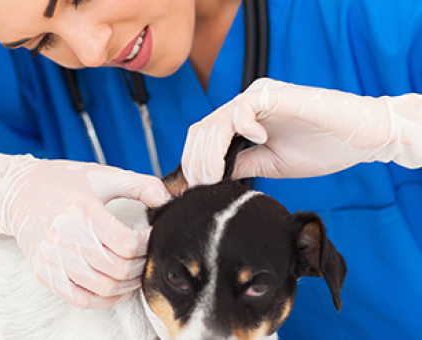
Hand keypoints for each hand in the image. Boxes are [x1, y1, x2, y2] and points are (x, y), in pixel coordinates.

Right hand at [0, 154, 169, 308]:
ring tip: (135, 271)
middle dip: (141, 265)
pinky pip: (80, 299)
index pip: (127, 243)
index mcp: (84, 210)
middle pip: (118, 268)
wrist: (17, 191)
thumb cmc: (64, 181)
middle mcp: (66, 235)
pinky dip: (104, 299)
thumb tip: (168, 198)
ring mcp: (53, 257)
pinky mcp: (44, 272)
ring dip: (127, 284)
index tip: (150, 237)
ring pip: (103, 287)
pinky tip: (115, 288)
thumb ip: (140, 184)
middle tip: (146, 256)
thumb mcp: (103, 175)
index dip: (147, 244)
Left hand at [182, 78, 421, 183]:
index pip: (203, 138)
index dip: (192, 162)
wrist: (361, 137)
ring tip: (216, 176)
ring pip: (215, 121)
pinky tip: (258, 141)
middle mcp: (245, 106)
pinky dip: (242, 126)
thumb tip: (209, 178)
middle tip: (201, 187)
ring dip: (210, 153)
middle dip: (196, 162)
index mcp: (241, 121)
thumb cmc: (320, 148)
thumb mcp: (269, 164)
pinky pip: (243, 107)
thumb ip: (240, 165)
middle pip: (202, 130)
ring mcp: (258, 97)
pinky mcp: (274, 94)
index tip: (191, 189)